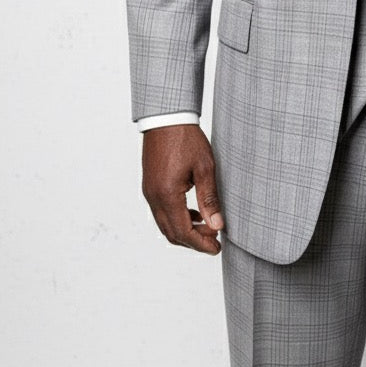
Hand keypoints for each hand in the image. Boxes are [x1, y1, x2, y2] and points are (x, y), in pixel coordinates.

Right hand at [141, 124, 223, 255]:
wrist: (166, 118)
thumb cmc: (186, 139)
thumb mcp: (204, 168)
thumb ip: (209, 199)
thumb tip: (216, 225)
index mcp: (167, 195)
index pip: (183, 232)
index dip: (200, 244)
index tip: (216, 248)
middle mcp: (153, 197)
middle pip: (172, 233)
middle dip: (193, 241)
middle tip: (214, 241)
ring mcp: (149, 192)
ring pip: (165, 224)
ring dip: (184, 231)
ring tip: (207, 227)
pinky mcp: (150, 186)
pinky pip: (161, 212)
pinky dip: (177, 218)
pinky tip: (193, 212)